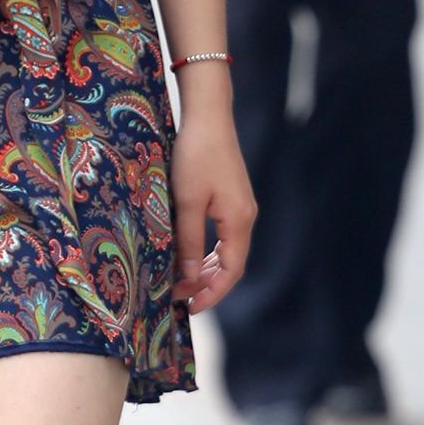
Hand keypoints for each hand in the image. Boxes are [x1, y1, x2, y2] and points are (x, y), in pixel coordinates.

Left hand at [170, 105, 256, 314]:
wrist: (207, 116)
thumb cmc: (195, 155)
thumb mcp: (186, 201)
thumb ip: (186, 241)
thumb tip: (188, 278)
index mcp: (239, 221)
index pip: (230, 271)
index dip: (211, 293)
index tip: (189, 308)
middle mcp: (245, 217)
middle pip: (230, 264)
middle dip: (206, 285)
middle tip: (178, 299)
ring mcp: (239, 207)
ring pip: (226, 251)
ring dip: (204, 268)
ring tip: (179, 283)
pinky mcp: (230, 198)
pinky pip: (221, 235)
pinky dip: (205, 251)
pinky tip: (186, 255)